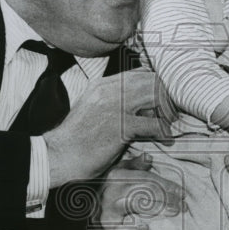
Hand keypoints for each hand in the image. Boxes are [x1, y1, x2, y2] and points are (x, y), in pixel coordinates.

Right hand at [44, 71, 171, 185]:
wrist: (58, 155)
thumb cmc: (76, 139)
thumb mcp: (92, 110)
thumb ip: (111, 101)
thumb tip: (138, 105)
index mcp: (102, 85)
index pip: (139, 73)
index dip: (155, 85)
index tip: (162, 100)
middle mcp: (109, 90)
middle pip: (151, 81)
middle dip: (166, 96)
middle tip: (171, 112)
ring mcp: (115, 107)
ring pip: (156, 96)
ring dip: (167, 110)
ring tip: (169, 123)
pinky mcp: (121, 126)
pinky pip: (154, 124)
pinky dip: (163, 131)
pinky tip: (165, 138)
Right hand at [96, 152, 184, 229]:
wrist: (83, 204)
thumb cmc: (105, 187)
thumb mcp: (117, 171)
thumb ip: (134, 165)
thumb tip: (149, 158)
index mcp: (118, 174)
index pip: (148, 179)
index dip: (166, 185)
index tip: (182, 193)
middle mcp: (113, 188)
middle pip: (146, 191)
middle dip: (167, 198)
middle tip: (183, 206)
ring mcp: (108, 206)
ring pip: (137, 204)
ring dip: (158, 209)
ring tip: (173, 213)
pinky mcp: (104, 223)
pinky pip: (120, 228)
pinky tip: (146, 229)